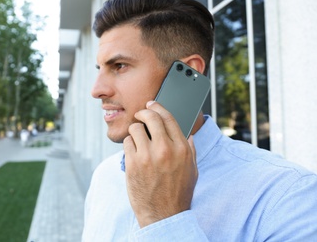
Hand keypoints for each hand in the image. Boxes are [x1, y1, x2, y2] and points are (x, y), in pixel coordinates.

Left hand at [123, 101, 197, 227]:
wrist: (163, 215)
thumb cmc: (178, 193)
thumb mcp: (192, 170)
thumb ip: (190, 150)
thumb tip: (188, 135)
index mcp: (182, 149)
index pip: (168, 117)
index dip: (158, 107)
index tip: (152, 104)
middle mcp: (165, 149)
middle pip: (150, 117)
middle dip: (144, 112)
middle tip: (140, 115)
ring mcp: (147, 156)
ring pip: (135, 128)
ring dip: (135, 131)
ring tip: (138, 139)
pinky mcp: (132, 164)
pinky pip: (127, 143)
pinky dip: (129, 145)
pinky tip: (133, 152)